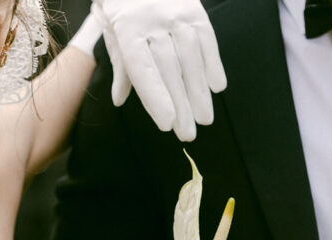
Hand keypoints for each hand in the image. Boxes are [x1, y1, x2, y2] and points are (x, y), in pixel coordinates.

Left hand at [91, 0, 226, 141]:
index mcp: (127, 28)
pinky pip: (206, 38)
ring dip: (199, 91)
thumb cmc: (124, 9)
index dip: (155, 97)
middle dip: (180, 105)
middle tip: (187, 133)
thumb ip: (121, 67)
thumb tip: (119, 100)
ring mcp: (175, 12)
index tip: (167, 123)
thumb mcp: (114, 34)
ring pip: (190, 56)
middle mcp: (152, 19)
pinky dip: (213, 63)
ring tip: (205, 119)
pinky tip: (217, 87)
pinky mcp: (194, 8)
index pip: (142, 69)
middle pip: (169, 68)